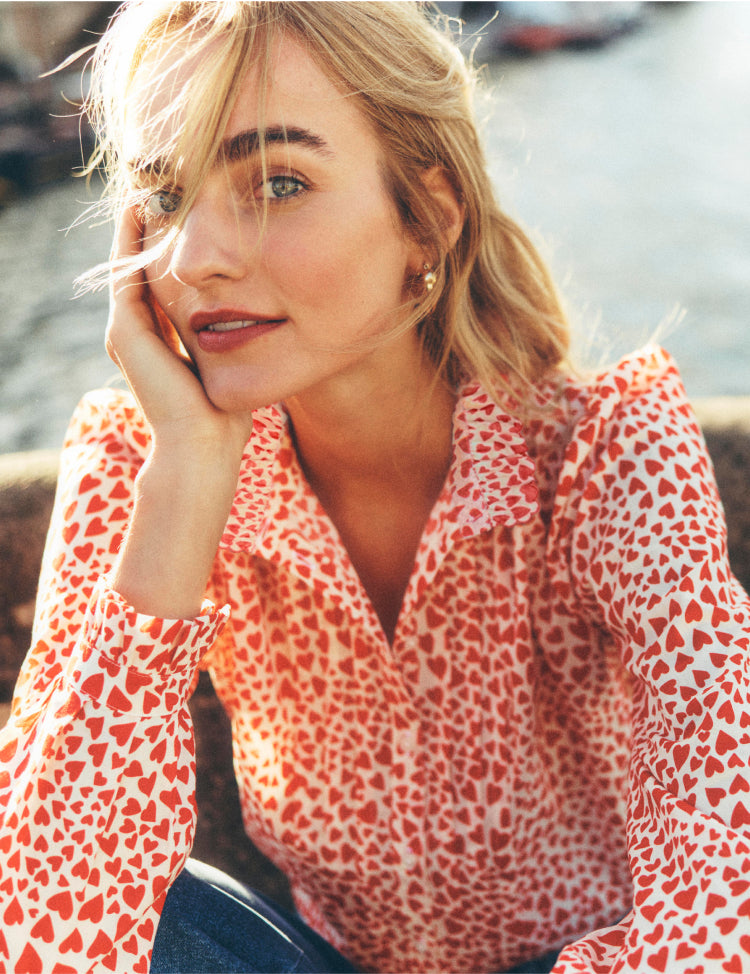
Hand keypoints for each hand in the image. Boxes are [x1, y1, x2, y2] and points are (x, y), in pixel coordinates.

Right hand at [105, 207, 253, 456]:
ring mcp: (126, 330)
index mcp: (159, 339)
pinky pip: (125, 271)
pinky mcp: (125, 330)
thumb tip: (266, 316)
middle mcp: (136, 332)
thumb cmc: (226, 413)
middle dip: (154, 230)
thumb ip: (232, 337)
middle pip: (141, 267)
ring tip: (154, 186)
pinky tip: (145, 206)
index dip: (173, 249)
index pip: (161, 283)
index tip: (191, 216)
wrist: (204, 442)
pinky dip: (132, 238)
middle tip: (167, 188)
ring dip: (140, 226)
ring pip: (129, 263)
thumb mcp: (230, 361)